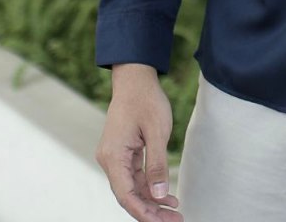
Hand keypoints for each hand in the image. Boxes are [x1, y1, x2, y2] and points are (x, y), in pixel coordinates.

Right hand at [95, 63, 181, 220]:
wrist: (135, 79)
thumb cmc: (146, 100)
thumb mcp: (157, 131)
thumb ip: (157, 164)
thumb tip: (160, 194)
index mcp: (113, 156)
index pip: (126, 195)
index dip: (143, 212)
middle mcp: (109, 159)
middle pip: (129, 195)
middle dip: (152, 211)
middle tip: (176, 220)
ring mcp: (114, 157)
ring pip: (132, 188)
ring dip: (152, 201)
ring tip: (175, 212)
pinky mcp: (122, 153)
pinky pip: (134, 177)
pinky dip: (149, 186)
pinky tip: (167, 195)